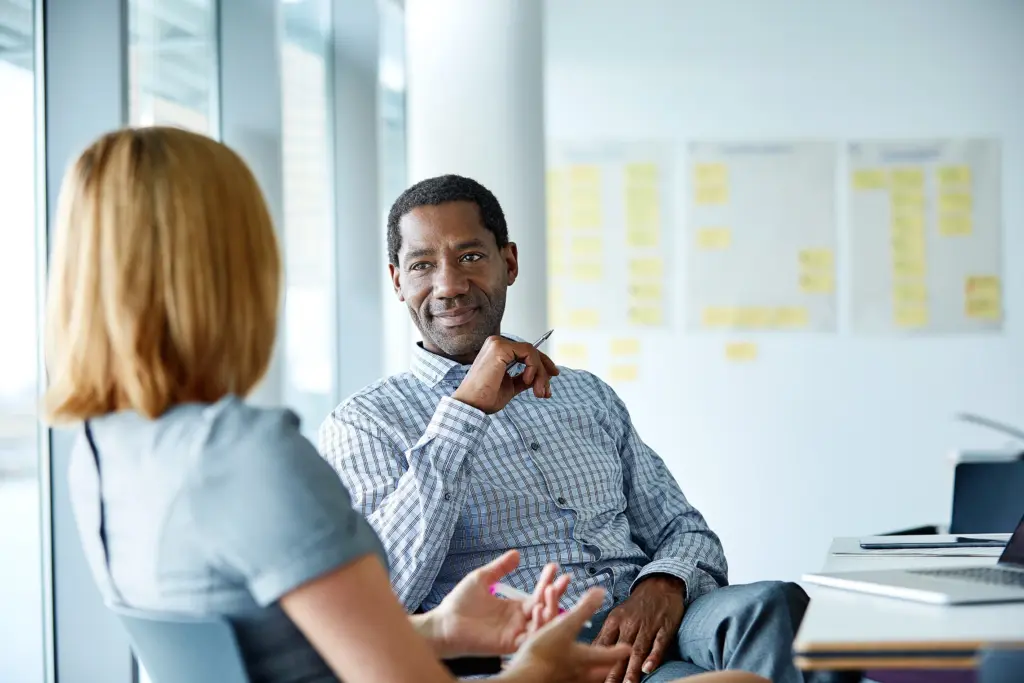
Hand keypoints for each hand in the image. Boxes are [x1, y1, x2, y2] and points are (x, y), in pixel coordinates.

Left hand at [429, 550, 569, 657]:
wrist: (444, 623)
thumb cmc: (460, 603)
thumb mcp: (482, 578)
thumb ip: (500, 568)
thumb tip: (516, 553)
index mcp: (514, 607)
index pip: (538, 594)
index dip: (547, 581)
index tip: (554, 566)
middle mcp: (518, 621)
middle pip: (545, 608)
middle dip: (556, 594)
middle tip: (564, 579)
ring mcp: (515, 633)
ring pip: (543, 623)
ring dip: (551, 608)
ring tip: (551, 590)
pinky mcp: (509, 644)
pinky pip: (530, 637)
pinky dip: (539, 625)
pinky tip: (540, 608)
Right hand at [452, 335, 559, 413]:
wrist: (472, 406)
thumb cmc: (485, 398)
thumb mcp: (511, 386)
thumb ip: (524, 378)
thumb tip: (542, 375)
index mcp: (497, 351)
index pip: (526, 352)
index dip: (542, 363)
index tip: (553, 376)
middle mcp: (497, 343)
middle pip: (531, 351)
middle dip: (544, 371)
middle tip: (547, 391)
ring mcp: (498, 343)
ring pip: (532, 353)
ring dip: (540, 374)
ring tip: (539, 392)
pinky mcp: (500, 348)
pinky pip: (528, 353)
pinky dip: (533, 368)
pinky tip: (528, 381)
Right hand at [502, 589, 630, 682]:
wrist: (523, 679)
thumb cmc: (545, 653)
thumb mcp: (565, 624)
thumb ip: (584, 609)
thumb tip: (600, 592)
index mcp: (584, 658)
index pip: (607, 655)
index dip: (619, 650)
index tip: (628, 649)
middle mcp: (577, 673)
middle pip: (597, 674)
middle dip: (605, 668)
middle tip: (610, 666)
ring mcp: (564, 681)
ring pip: (581, 680)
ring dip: (587, 674)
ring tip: (587, 670)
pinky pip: (562, 679)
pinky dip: (565, 675)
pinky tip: (561, 674)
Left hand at [592, 576, 684, 682]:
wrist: (659, 585)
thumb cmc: (636, 606)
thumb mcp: (617, 616)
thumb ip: (606, 636)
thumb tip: (591, 655)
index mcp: (615, 621)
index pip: (603, 645)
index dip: (597, 662)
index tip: (592, 677)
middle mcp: (629, 624)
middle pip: (619, 652)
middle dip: (614, 672)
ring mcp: (648, 626)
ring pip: (638, 650)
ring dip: (632, 670)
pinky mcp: (664, 627)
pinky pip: (659, 643)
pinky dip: (654, 656)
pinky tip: (648, 668)